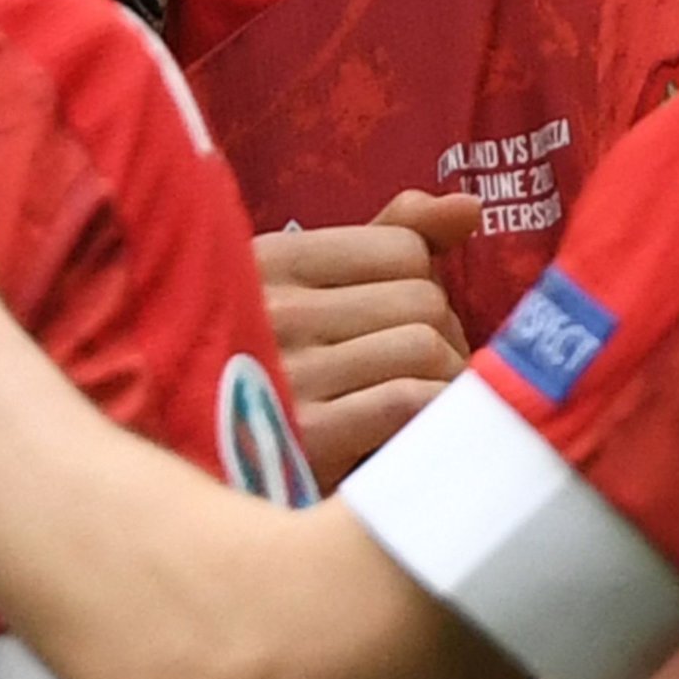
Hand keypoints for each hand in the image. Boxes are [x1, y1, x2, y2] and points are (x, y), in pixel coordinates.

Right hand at [259, 191, 482, 483]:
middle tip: (423, 371)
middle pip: (423, 298)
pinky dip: (433, 414)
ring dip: (444, 380)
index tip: (407, 319)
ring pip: (425, 348)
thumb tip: (469, 206)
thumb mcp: (308, 291)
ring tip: (422, 404)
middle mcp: (274, 308)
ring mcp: (289, 373)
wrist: (208, 472)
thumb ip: (388, 237)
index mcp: (270, 259)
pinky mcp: (306, 438)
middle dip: (442, 335)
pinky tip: (419, 433)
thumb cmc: (279, 370)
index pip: (404, 246)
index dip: (426, 282)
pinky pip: (409, 402)